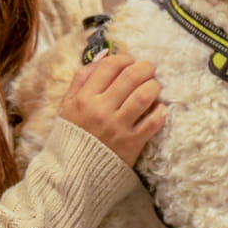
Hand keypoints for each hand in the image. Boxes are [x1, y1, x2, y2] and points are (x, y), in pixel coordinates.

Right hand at [59, 51, 166, 165]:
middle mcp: (101, 110)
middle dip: (145, 68)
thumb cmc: (73, 135)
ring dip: (154, 86)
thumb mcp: (67, 104)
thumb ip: (82, 78)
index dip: (124, 59)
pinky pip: (154, 121)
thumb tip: (105, 54)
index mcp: (84, 98)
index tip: (129, 62)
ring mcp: (118, 127)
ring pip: (144, 95)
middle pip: (131, 77)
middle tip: (148, 70)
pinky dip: (160, 111)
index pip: (110, 66)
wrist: (74, 173)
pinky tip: (158, 108)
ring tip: (153, 87)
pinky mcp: (132, 143)